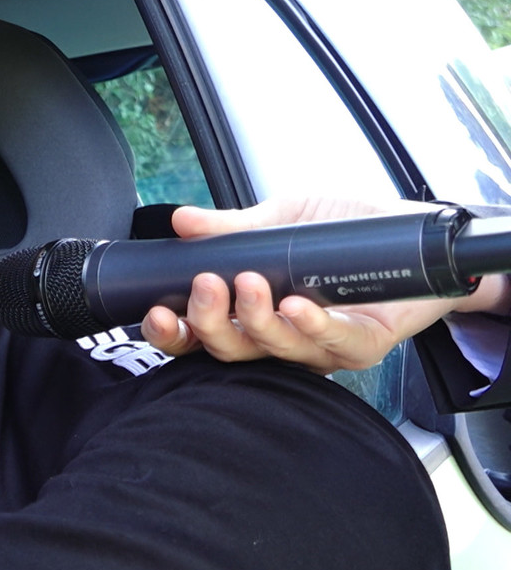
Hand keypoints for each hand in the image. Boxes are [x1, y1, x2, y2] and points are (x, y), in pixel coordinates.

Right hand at [139, 197, 510, 373]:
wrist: (413, 233)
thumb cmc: (346, 231)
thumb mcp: (280, 218)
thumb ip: (232, 227)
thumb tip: (182, 222)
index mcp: (251, 313)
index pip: (201, 336)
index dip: (174, 333)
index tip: (157, 313)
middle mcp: (279, 339)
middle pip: (230, 351)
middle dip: (211, 323)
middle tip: (205, 287)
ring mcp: (319, 348)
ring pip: (276, 351)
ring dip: (257, 320)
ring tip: (251, 284)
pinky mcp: (362, 346)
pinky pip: (331, 344)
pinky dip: (310, 326)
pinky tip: (297, 306)